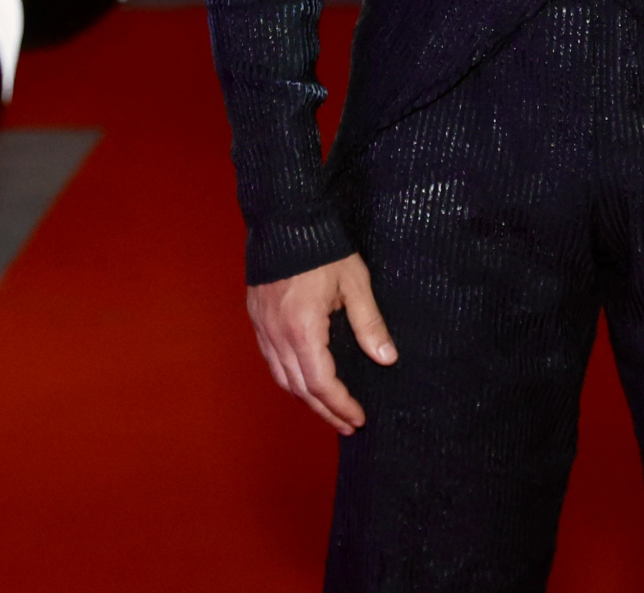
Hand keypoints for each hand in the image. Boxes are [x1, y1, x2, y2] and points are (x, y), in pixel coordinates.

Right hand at [247, 252, 395, 434]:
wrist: (284, 219)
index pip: (321, 384)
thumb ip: (370, 324)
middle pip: (300, 388)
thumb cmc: (323, 249)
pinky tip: (304, 379)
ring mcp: (263, 328)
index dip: (340, 406)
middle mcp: (277, 335)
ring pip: (282, 378)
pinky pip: (271, 360)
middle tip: (347, 424)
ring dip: (305, 398)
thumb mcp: (355, 284)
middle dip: (325, 410)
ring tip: (328, 408)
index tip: (358, 418)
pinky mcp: (257, 319)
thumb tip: (387, 359)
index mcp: (303, 330)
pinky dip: (289, 378)